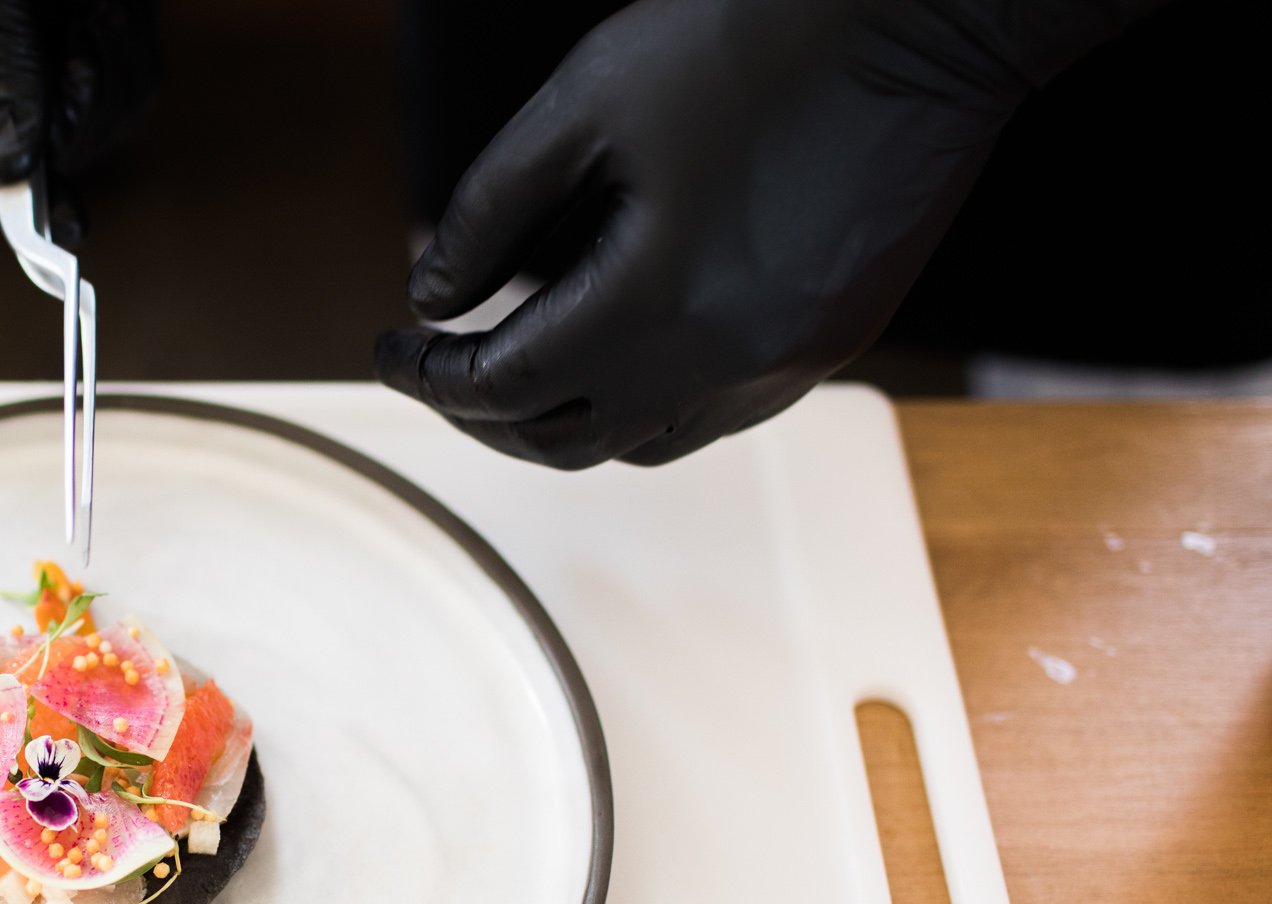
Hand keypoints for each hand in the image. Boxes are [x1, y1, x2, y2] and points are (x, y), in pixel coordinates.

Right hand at [0, 0, 160, 243]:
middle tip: (78, 66)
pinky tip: (105, 5)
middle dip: (68, 116)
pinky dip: (126, 41)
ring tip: (94, 10)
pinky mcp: (83, 13)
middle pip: (29, 137)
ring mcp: (35, 31)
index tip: (50, 240)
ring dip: (107, 72)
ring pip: (90, 107)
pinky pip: (122, 63)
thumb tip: (10, 167)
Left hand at [375, 0, 1158, 468]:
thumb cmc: (749, 35)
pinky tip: (619, 353)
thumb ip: (490, 210)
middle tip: (440, 369)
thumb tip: (428, 296)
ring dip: (565, 422)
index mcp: (650, 302)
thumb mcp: (583, 102)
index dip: (425, 374)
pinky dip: (643, 405)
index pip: (500, 386)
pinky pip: (714, 417)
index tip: (388, 345)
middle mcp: (720, 361)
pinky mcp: (829, 345)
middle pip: (563, 442)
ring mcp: (785, 364)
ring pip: (641, 446)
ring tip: (520, 368)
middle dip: (483, 417)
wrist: (928, 15)